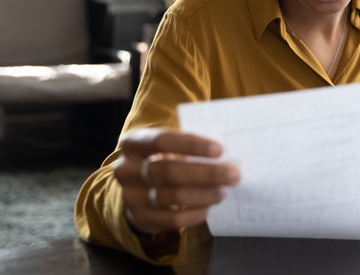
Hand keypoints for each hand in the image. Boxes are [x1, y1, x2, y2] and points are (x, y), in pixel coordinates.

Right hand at [113, 128, 240, 234]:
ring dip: (204, 194)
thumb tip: (228, 146)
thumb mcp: (169, 146)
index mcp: (134, 143)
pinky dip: (194, 214)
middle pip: (170, 171)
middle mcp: (126, 169)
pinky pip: (171, 220)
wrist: (139, 189)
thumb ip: (190, 144)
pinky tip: (209, 208)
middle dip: (206, 173)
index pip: (162, 140)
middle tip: (233, 175)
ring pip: (172, 196)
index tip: (220, 150)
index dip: (192, 145)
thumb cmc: (163, 159)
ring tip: (223, 191)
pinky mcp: (139, 218)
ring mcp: (130, 195)